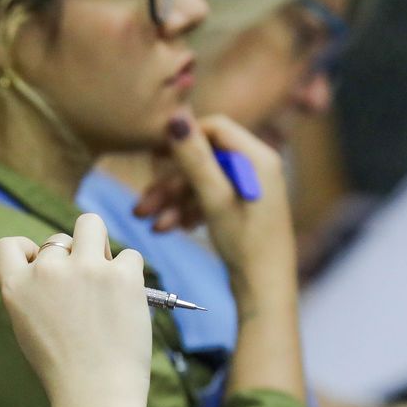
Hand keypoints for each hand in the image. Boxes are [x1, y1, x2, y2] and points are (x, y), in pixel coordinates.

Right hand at [0, 213, 150, 406]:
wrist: (96, 394)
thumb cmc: (62, 369)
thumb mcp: (26, 328)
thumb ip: (31, 292)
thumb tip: (49, 264)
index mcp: (17, 286)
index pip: (7, 245)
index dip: (26, 250)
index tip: (40, 265)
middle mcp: (47, 270)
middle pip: (58, 238)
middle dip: (72, 257)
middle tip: (84, 292)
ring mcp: (85, 268)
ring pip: (91, 225)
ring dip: (98, 245)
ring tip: (106, 278)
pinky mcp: (121, 274)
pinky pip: (129, 255)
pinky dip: (130, 274)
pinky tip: (125, 301)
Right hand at [136, 114, 295, 293]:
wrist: (264, 289)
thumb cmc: (246, 244)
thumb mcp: (214, 200)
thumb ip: (195, 158)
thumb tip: (175, 117)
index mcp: (258, 158)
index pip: (215, 127)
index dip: (183, 138)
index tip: (154, 156)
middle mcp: (257, 167)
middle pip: (205, 159)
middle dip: (171, 183)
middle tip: (141, 205)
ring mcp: (250, 187)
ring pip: (202, 182)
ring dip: (173, 201)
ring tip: (148, 222)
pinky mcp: (243, 206)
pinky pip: (209, 198)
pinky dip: (188, 210)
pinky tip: (170, 228)